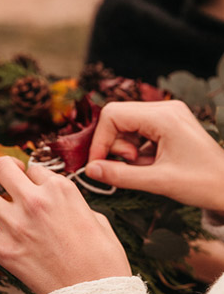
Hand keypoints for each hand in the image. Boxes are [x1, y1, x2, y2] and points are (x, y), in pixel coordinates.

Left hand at [0, 157, 130, 293]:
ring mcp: (15, 226)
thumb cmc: (103, 259)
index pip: (34, 168)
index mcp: (60, 190)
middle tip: (0, 173)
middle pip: (2, 168)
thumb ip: (72, 202)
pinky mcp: (2, 251)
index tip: (31, 183)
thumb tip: (58, 199)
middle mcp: (34, 202)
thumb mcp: (96, 218)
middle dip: (0, 167)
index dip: (32, 175)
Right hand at [85, 100, 223, 212]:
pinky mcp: (169, 124)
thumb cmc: (203, 183)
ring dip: (125, 148)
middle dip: (114, 144)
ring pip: (126, 124)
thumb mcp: (158, 182)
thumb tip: (90, 170)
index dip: (100, 140)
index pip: (113, 115)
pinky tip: (150, 163)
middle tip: (129, 165)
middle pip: (117, 117)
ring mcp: (168, 115)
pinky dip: (136, 149)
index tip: (99, 164)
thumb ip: (120, 176)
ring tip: (142, 166)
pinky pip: (138, 131)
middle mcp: (165, 109)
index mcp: (164, 117)